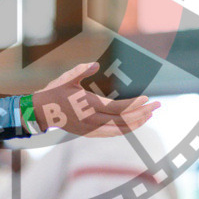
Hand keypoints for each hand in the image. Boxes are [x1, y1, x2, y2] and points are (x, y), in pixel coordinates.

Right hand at [32, 62, 159, 136]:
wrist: (40, 111)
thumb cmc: (54, 91)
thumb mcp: (67, 77)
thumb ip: (82, 70)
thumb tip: (95, 64)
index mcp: (89, 105)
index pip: (118, 108)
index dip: (134, 105)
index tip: (147, 99)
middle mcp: (91, 120)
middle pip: (123, 120)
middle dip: (142, 113)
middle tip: (158, 106)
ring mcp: (90, 129)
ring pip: (119, 130)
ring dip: (136, 123)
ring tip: (149, 116)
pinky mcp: (88, 133)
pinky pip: (111, 134)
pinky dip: (124, 130)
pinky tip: (133, 124)